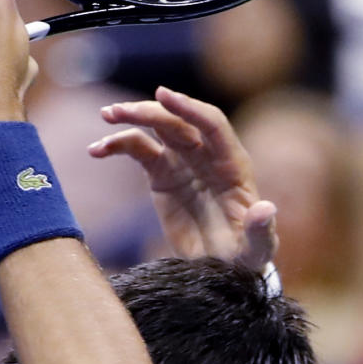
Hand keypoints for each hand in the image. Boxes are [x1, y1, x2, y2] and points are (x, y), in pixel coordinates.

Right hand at [89, 86, 277, 269]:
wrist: (221, 267)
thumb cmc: (245, 257)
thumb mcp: (256, 249)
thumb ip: (261, 231)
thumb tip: (264, 210)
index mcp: (232, 164)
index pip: (212, 124)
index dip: (189, 108)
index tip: (164, 96)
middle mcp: (207, 156)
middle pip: (179, 121)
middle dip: (151, 112)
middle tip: (119, 111)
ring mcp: (183, 162)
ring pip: (157, 129)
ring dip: (132, 118)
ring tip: (106, 116)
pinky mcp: (162, 175)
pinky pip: (139, 151)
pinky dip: (118, 146)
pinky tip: (97, 149)